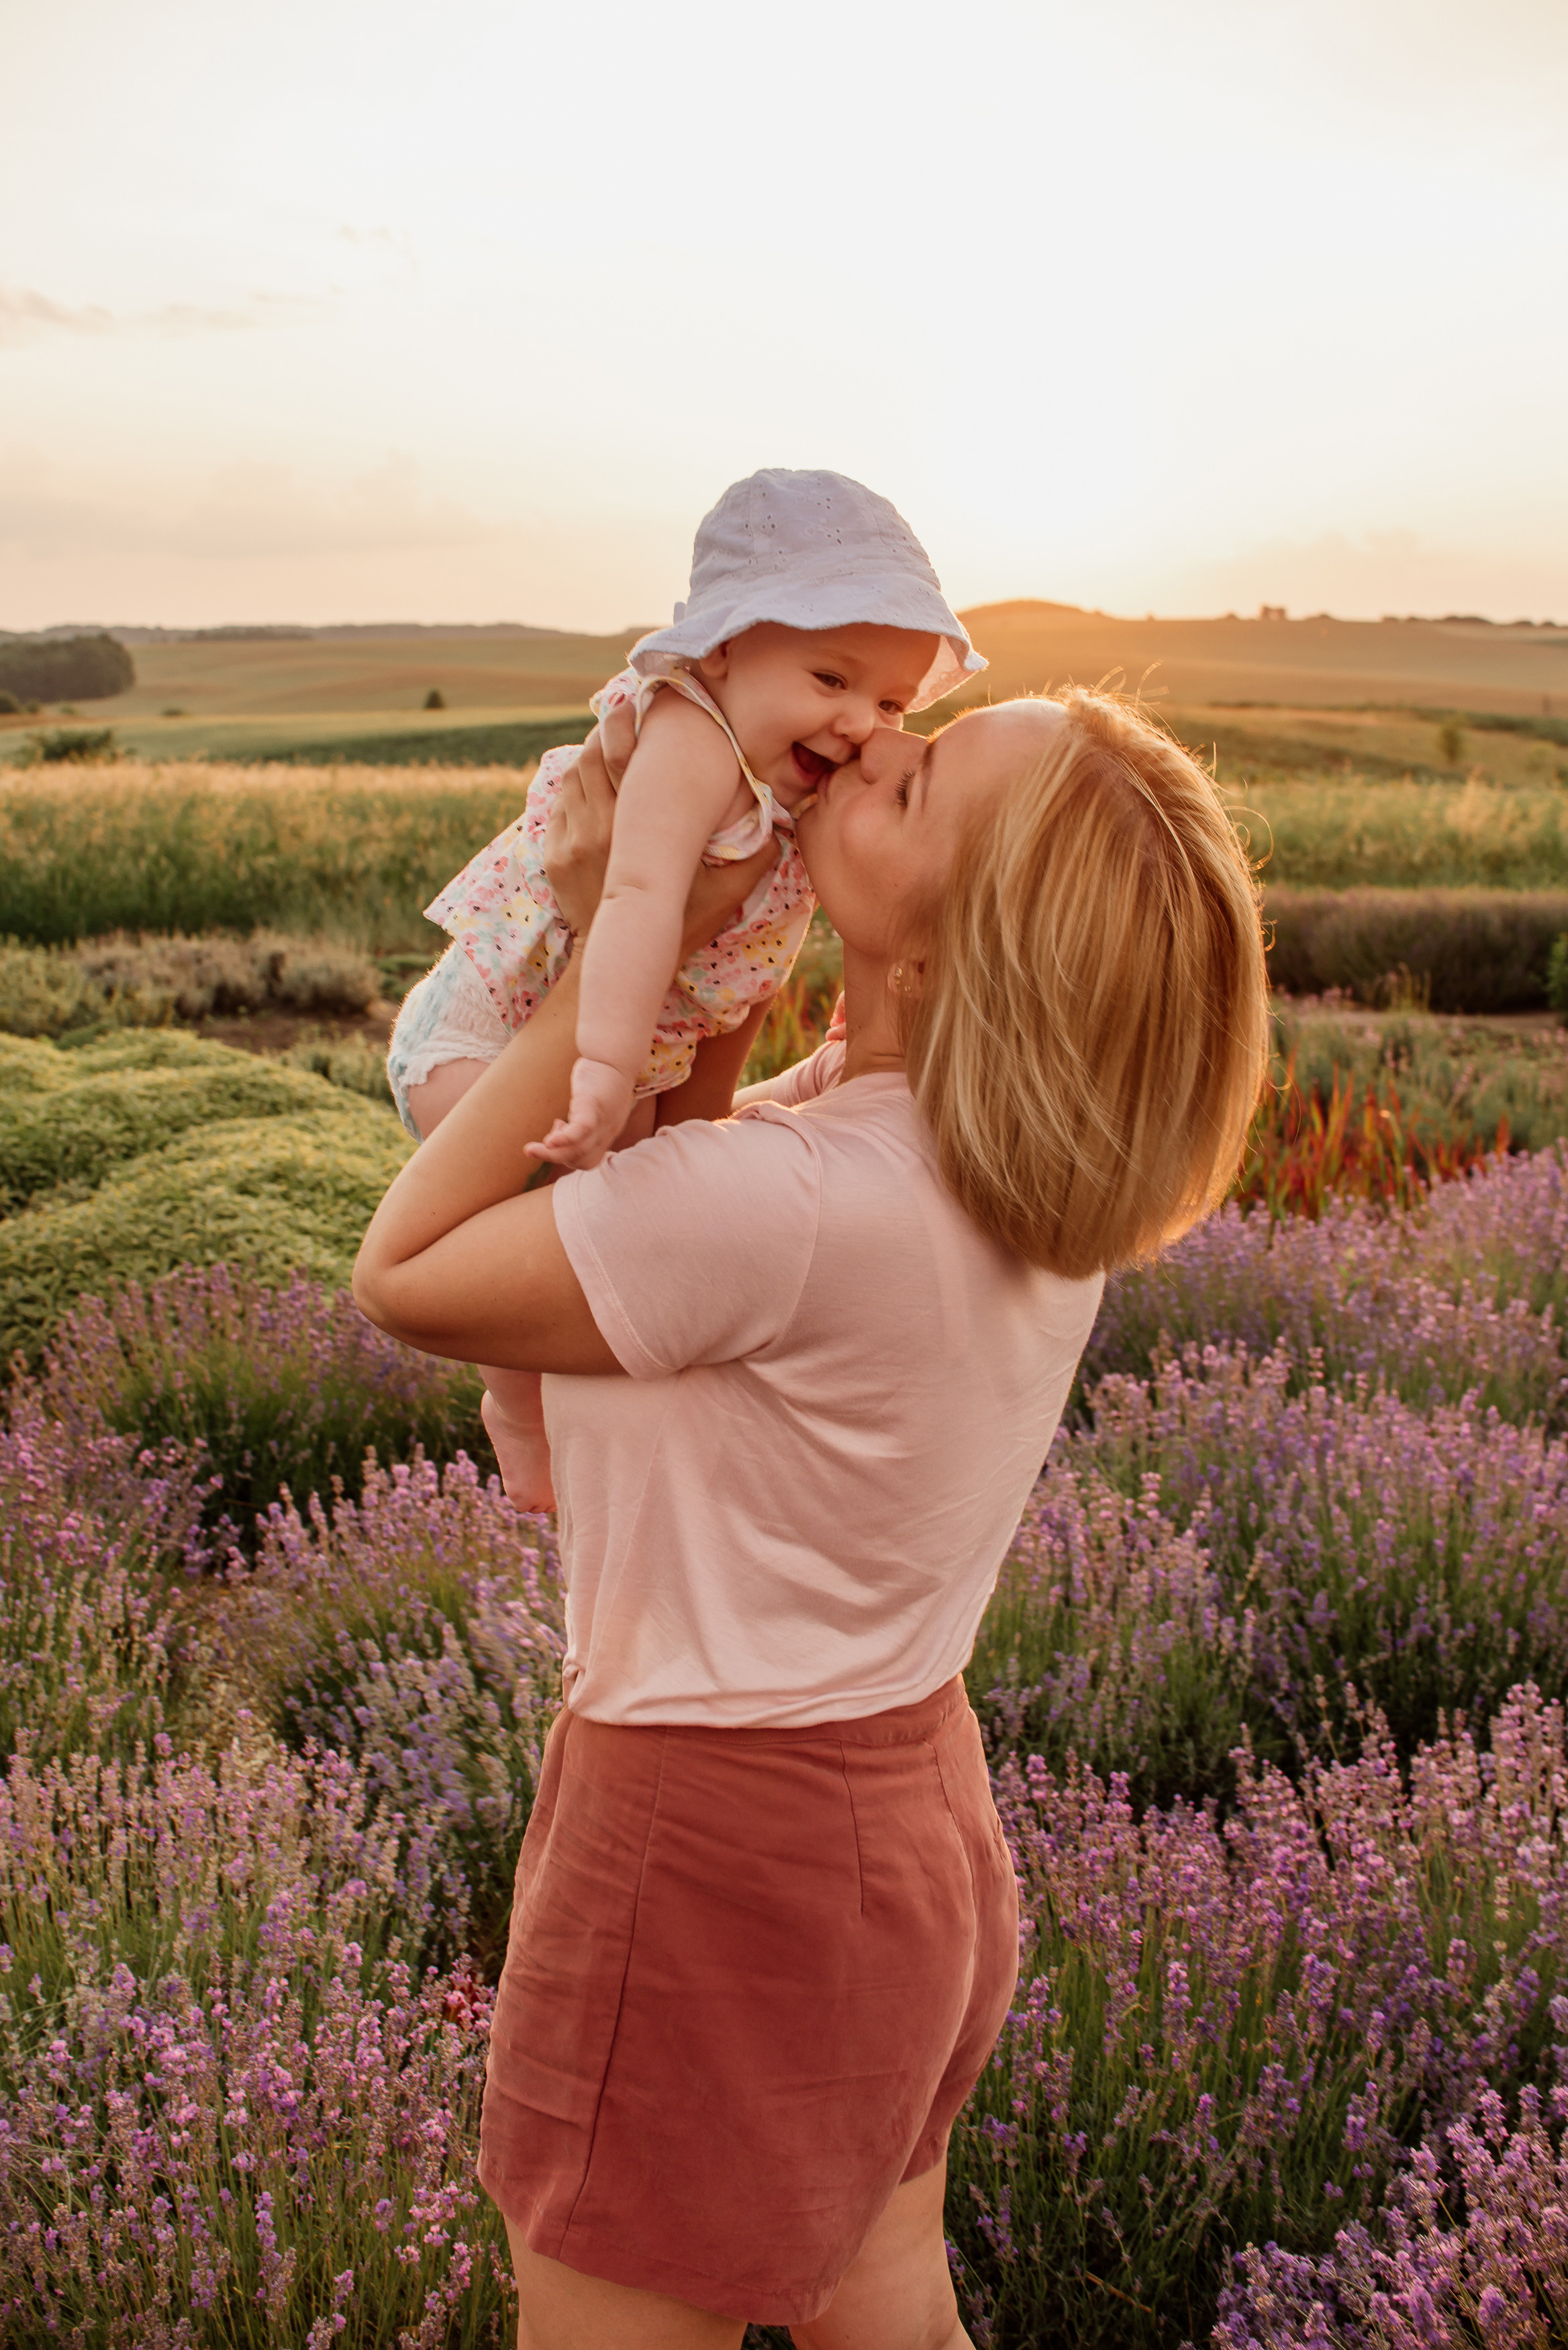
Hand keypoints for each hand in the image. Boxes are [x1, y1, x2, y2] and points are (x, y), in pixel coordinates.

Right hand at [526, 1055, 635, 1171]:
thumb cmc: (603, 1076)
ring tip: (529, 1150)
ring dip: (552, 1154)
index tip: (555, 1136)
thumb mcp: (595, 1103)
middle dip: (557, 1158)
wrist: (615, 1052)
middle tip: (535, 1148)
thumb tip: (560, 1126)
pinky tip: (548, 1140)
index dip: (569, 1157)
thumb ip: (582, 1118)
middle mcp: (607, 1130)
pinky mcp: (592, 1104)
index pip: (589, 1160)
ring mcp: (602, 1119)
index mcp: (607, 1131)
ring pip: (580, 1150)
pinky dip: (564, 1139)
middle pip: (584, 1160)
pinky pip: (581, 1131)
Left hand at [543, 732, 781, 957]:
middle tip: (626, 719)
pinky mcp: (555, 856)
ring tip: (610, 746)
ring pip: (570, 777)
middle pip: (587, 757)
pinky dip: (574, 787)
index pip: (614, 757)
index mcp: (631, 831)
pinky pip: (559, 805)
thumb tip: (783, 827)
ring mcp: (570, 842)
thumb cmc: (678, 927)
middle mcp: (595, 829)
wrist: (624, 958)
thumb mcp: (723, 898)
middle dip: (604, 733)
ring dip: (587, 756)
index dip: (621, 725)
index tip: (638, 708)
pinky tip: (595, 783)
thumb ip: (754, 862)